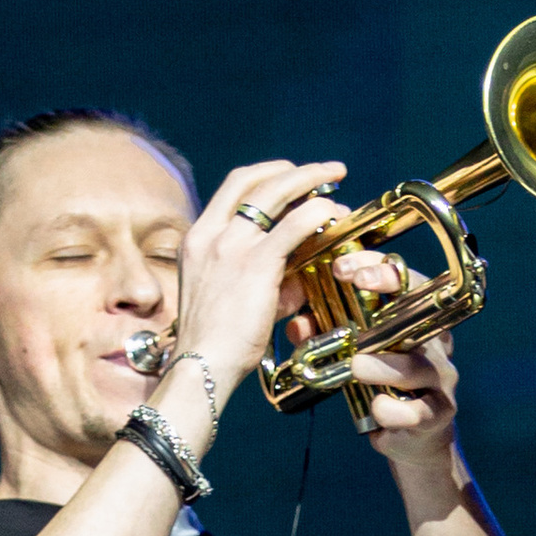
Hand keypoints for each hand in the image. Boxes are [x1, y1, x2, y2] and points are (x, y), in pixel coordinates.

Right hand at [173, 160, 350, 394]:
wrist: (201, 366)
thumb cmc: (215, 343)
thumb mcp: (226, 296)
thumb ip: (258, 277)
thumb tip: (295, 278)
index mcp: (198, 238)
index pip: (233, 186)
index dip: (267, 173)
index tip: (292, 174)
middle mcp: (211, 234)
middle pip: (255, 180)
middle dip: (295, 169)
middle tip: (325, 171)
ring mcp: (231, 246)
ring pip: (275, 193)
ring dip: (311, 180)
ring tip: (337, 179)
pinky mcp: (256, 264)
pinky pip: (294, 225)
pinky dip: (317, 211)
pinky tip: (333, 211)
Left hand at [311, 249, 459, 457]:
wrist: (411, 437)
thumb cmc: (381, 386)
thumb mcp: (353, 355)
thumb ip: (328, 337)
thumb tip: (297, 325)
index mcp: (414, 322)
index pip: (405, 280)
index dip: (378, 267)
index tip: (343, 267)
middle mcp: (432, 343)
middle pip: (421, 307)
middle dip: (391, 289)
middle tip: (358, 284)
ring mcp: (438, 378)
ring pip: (417, 365)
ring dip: (385, 364)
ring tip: (357, 365)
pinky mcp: (437, 414)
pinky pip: (418, 411)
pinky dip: (394, 411)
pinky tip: (377, 410)